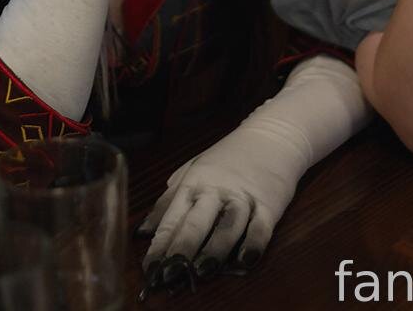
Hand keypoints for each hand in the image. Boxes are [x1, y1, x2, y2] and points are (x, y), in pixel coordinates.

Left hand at [135, 57, 368, 291]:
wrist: (271, 136)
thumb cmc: (226, 158)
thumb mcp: (191, 172)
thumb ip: (168, 202)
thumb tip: (142, 233)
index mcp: (193, 184)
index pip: (172, 217)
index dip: (159, 245)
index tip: (148, 270)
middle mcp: (215, 191)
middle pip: (196, 222)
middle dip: (181, 250)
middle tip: (168, 276)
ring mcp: (243, 198)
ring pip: (227, 226)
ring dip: (214, 250)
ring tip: (201, 271)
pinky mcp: (270, 205)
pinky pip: (261, 228)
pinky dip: (253, 245)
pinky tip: (244, 261)